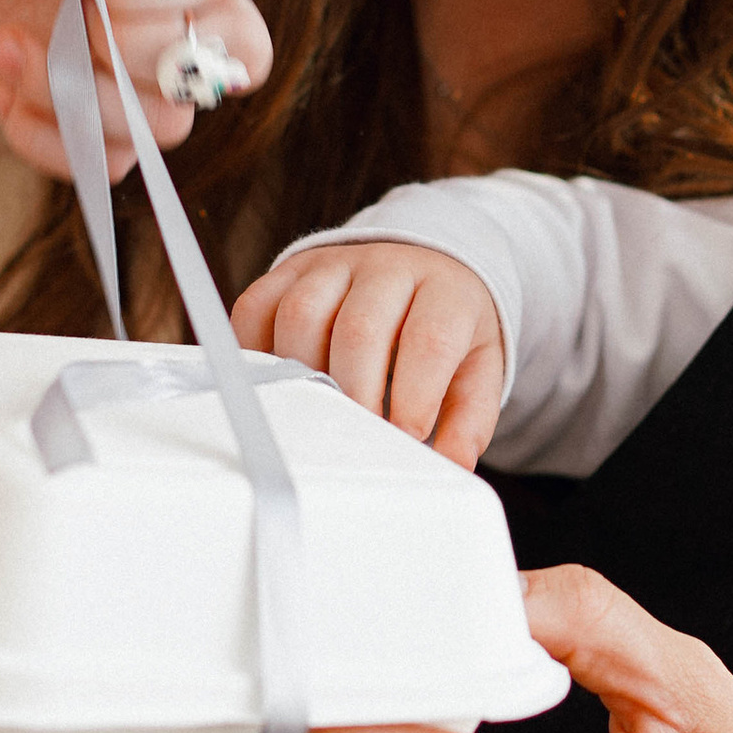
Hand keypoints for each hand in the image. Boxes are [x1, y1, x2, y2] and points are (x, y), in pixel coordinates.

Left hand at [0, 0, 271, 179]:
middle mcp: (185, 8)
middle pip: (203, 63)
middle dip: (107, 42)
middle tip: (51, 1)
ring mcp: (148, 74)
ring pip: (165, 127)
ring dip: (70, 95)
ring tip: (4, 45)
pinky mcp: (107, 123)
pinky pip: (109, 164)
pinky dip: (45, 135)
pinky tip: (4, 86)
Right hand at [233, 238, 505, 465]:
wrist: (422, 266)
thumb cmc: (446, 329)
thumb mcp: (476, 370)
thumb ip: (468, 420)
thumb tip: (450, 466)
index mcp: (445, 291)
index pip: (428, 340)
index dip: (414, 396)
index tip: (406, 439)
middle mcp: (388, 268)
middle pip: (359, 328)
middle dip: (355, 395)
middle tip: (358, 440)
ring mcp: (334, 265)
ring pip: (301, 314)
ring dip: (303, 378)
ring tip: (317, 419)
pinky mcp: (290, 271)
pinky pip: (257, 306)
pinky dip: (256, 354)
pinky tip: (280, 389)